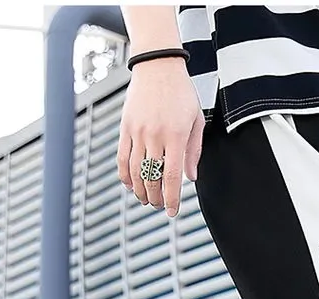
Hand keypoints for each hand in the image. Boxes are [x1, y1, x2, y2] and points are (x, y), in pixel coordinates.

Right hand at [118, 59, 204, 216]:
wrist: (158, 66)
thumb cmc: (181, 93)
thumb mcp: (196, 121)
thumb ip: (194, 151)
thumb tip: (190, 178)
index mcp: (176, 136)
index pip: (172, 177)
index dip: (172, 199)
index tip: (172, 212)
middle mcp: (155, 135)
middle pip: (152, 178)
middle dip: (156, 198)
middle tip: (160, 206)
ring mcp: (137, 132)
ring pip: (135, 171)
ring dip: (140, 190)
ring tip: (146, 199)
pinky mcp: (125, 127)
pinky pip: (122, 157)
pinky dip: (125, 175)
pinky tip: (130, 185)